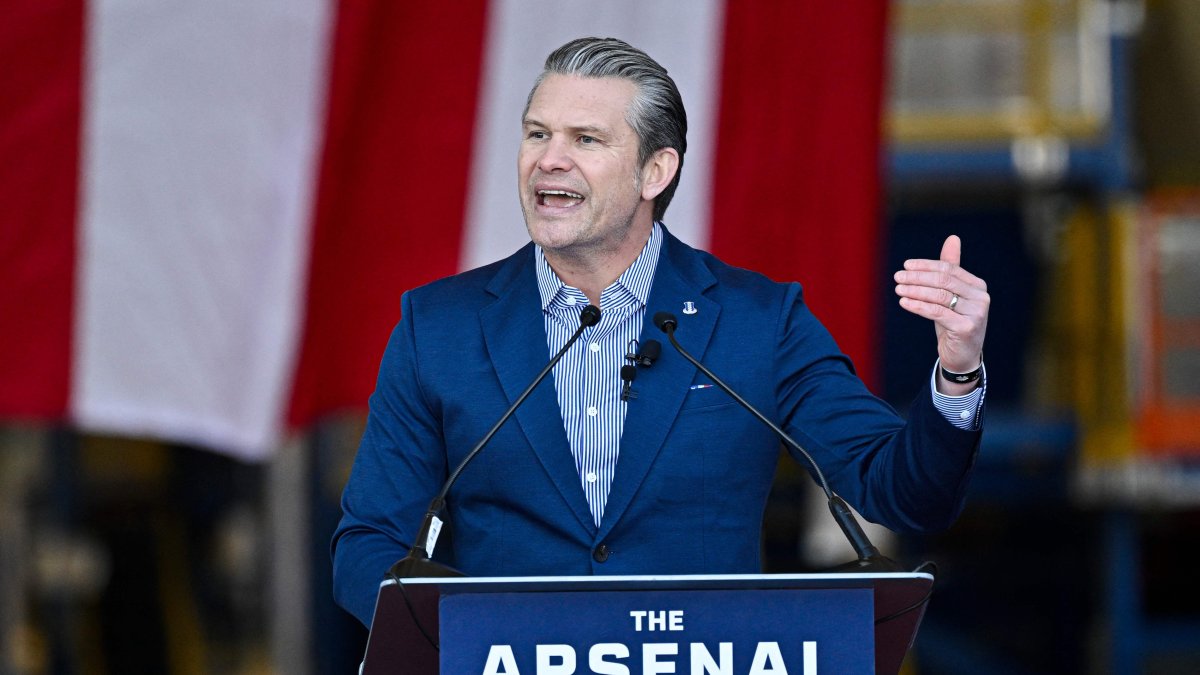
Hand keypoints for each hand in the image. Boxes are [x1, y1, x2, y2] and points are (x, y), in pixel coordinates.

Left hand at [893, 235, 988, 389]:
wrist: (962, 356)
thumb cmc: (954, 322)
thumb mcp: (951, 295)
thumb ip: (951, 269)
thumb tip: (953, 238)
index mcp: (977, 286)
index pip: (949, 269)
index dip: (926, 266)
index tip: (906, 266)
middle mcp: (981, 297)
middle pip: (944, 280)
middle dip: (918, 277)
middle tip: (898, 277)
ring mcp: (976, 313)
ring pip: (939, 296)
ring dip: (915, 291)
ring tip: (898, 289)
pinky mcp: (966, 328)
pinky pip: (937, 313)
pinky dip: (918, 306)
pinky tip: (904, 303)